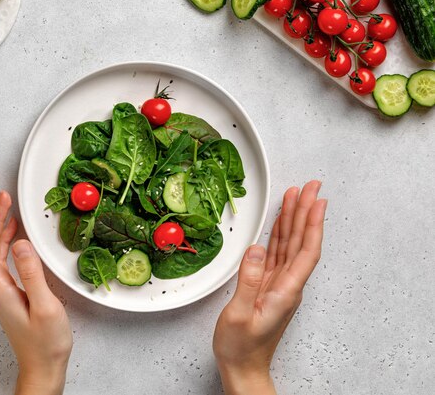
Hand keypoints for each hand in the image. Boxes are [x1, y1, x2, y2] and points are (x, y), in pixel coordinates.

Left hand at [0, 176, 71, 394]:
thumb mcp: (45, 307)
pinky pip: (3, 254)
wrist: (42, 365)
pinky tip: (12, 227)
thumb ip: (32, 274)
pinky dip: (6, 235)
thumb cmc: (44, 343)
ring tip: (0, 196)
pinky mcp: (10, 288)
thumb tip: (21, 243)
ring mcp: (2, 285)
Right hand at [213, 180, 326, 394]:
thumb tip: (256, 249)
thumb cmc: (241, 347)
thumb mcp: (239, 314)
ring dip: (294, 220)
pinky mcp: (269, 287)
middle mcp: (288, 286)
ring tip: (295, 197)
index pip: (306, 251)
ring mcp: (280, 286)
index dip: (312, 224)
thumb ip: (249, 280)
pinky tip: (279, 224)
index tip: (316, 201)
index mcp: (286, 291)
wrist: (243, 367)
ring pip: (290, 245)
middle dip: (306, 212)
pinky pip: (278, 254)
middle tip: (310, 186)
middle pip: (301, 242)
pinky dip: (280, 235)